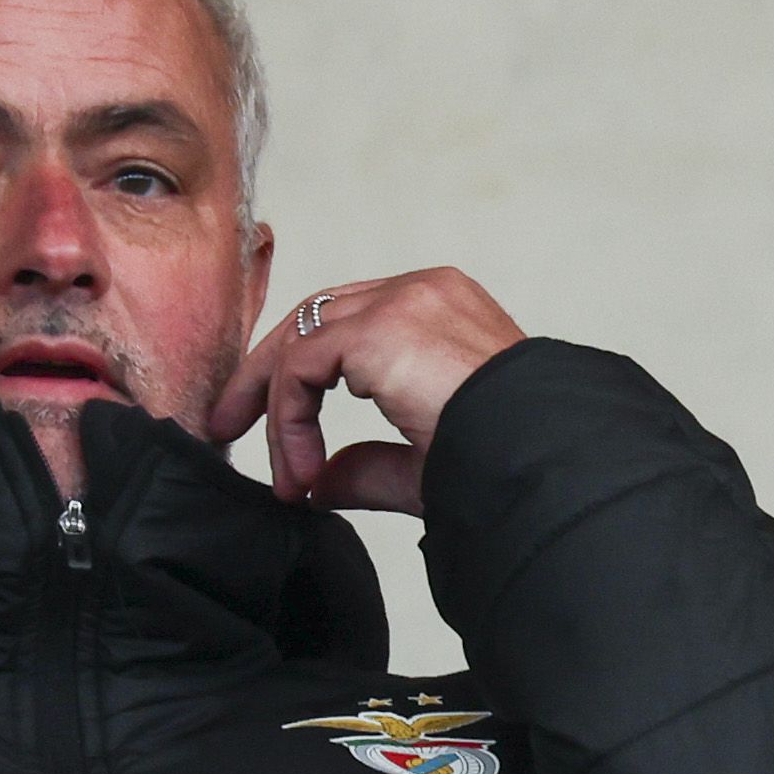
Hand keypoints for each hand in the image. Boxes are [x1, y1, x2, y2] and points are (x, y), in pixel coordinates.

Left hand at [211, 267, 526, 514]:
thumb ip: (369, 465)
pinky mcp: (379, 328)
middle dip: (268, 374)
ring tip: (275, 470)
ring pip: (301, 338)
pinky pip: (301, 364)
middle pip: (316, 316)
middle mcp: (423, 291)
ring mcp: (401, 302)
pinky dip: (288, 417)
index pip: (350, 320)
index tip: (282, 434)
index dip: (304, 373)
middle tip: (230, 424)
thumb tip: (319, 482)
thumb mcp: (426, 463)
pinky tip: (301, 470)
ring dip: (274, 405)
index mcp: (445, 309)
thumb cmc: (506, 462)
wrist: (544, 458)